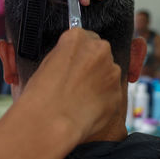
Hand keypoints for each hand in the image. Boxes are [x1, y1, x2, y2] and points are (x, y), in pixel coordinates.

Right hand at [19, 28, 121, 146]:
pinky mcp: (118, 93)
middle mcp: (99, 50)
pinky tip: (86, 108)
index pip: (85, 37)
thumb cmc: (41, 94)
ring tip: (80, 98)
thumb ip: (63, 55)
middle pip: (100, 53)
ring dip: (99, 82)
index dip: (79, 53)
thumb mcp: (45, 62)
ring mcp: (111, 71)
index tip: (74, 63)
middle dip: (92, 65)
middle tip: (77, 81)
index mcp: (77, 38)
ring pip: (108, 74)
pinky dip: (103, 100)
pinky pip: (112, 94)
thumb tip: (69, 59)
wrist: (50, 121)